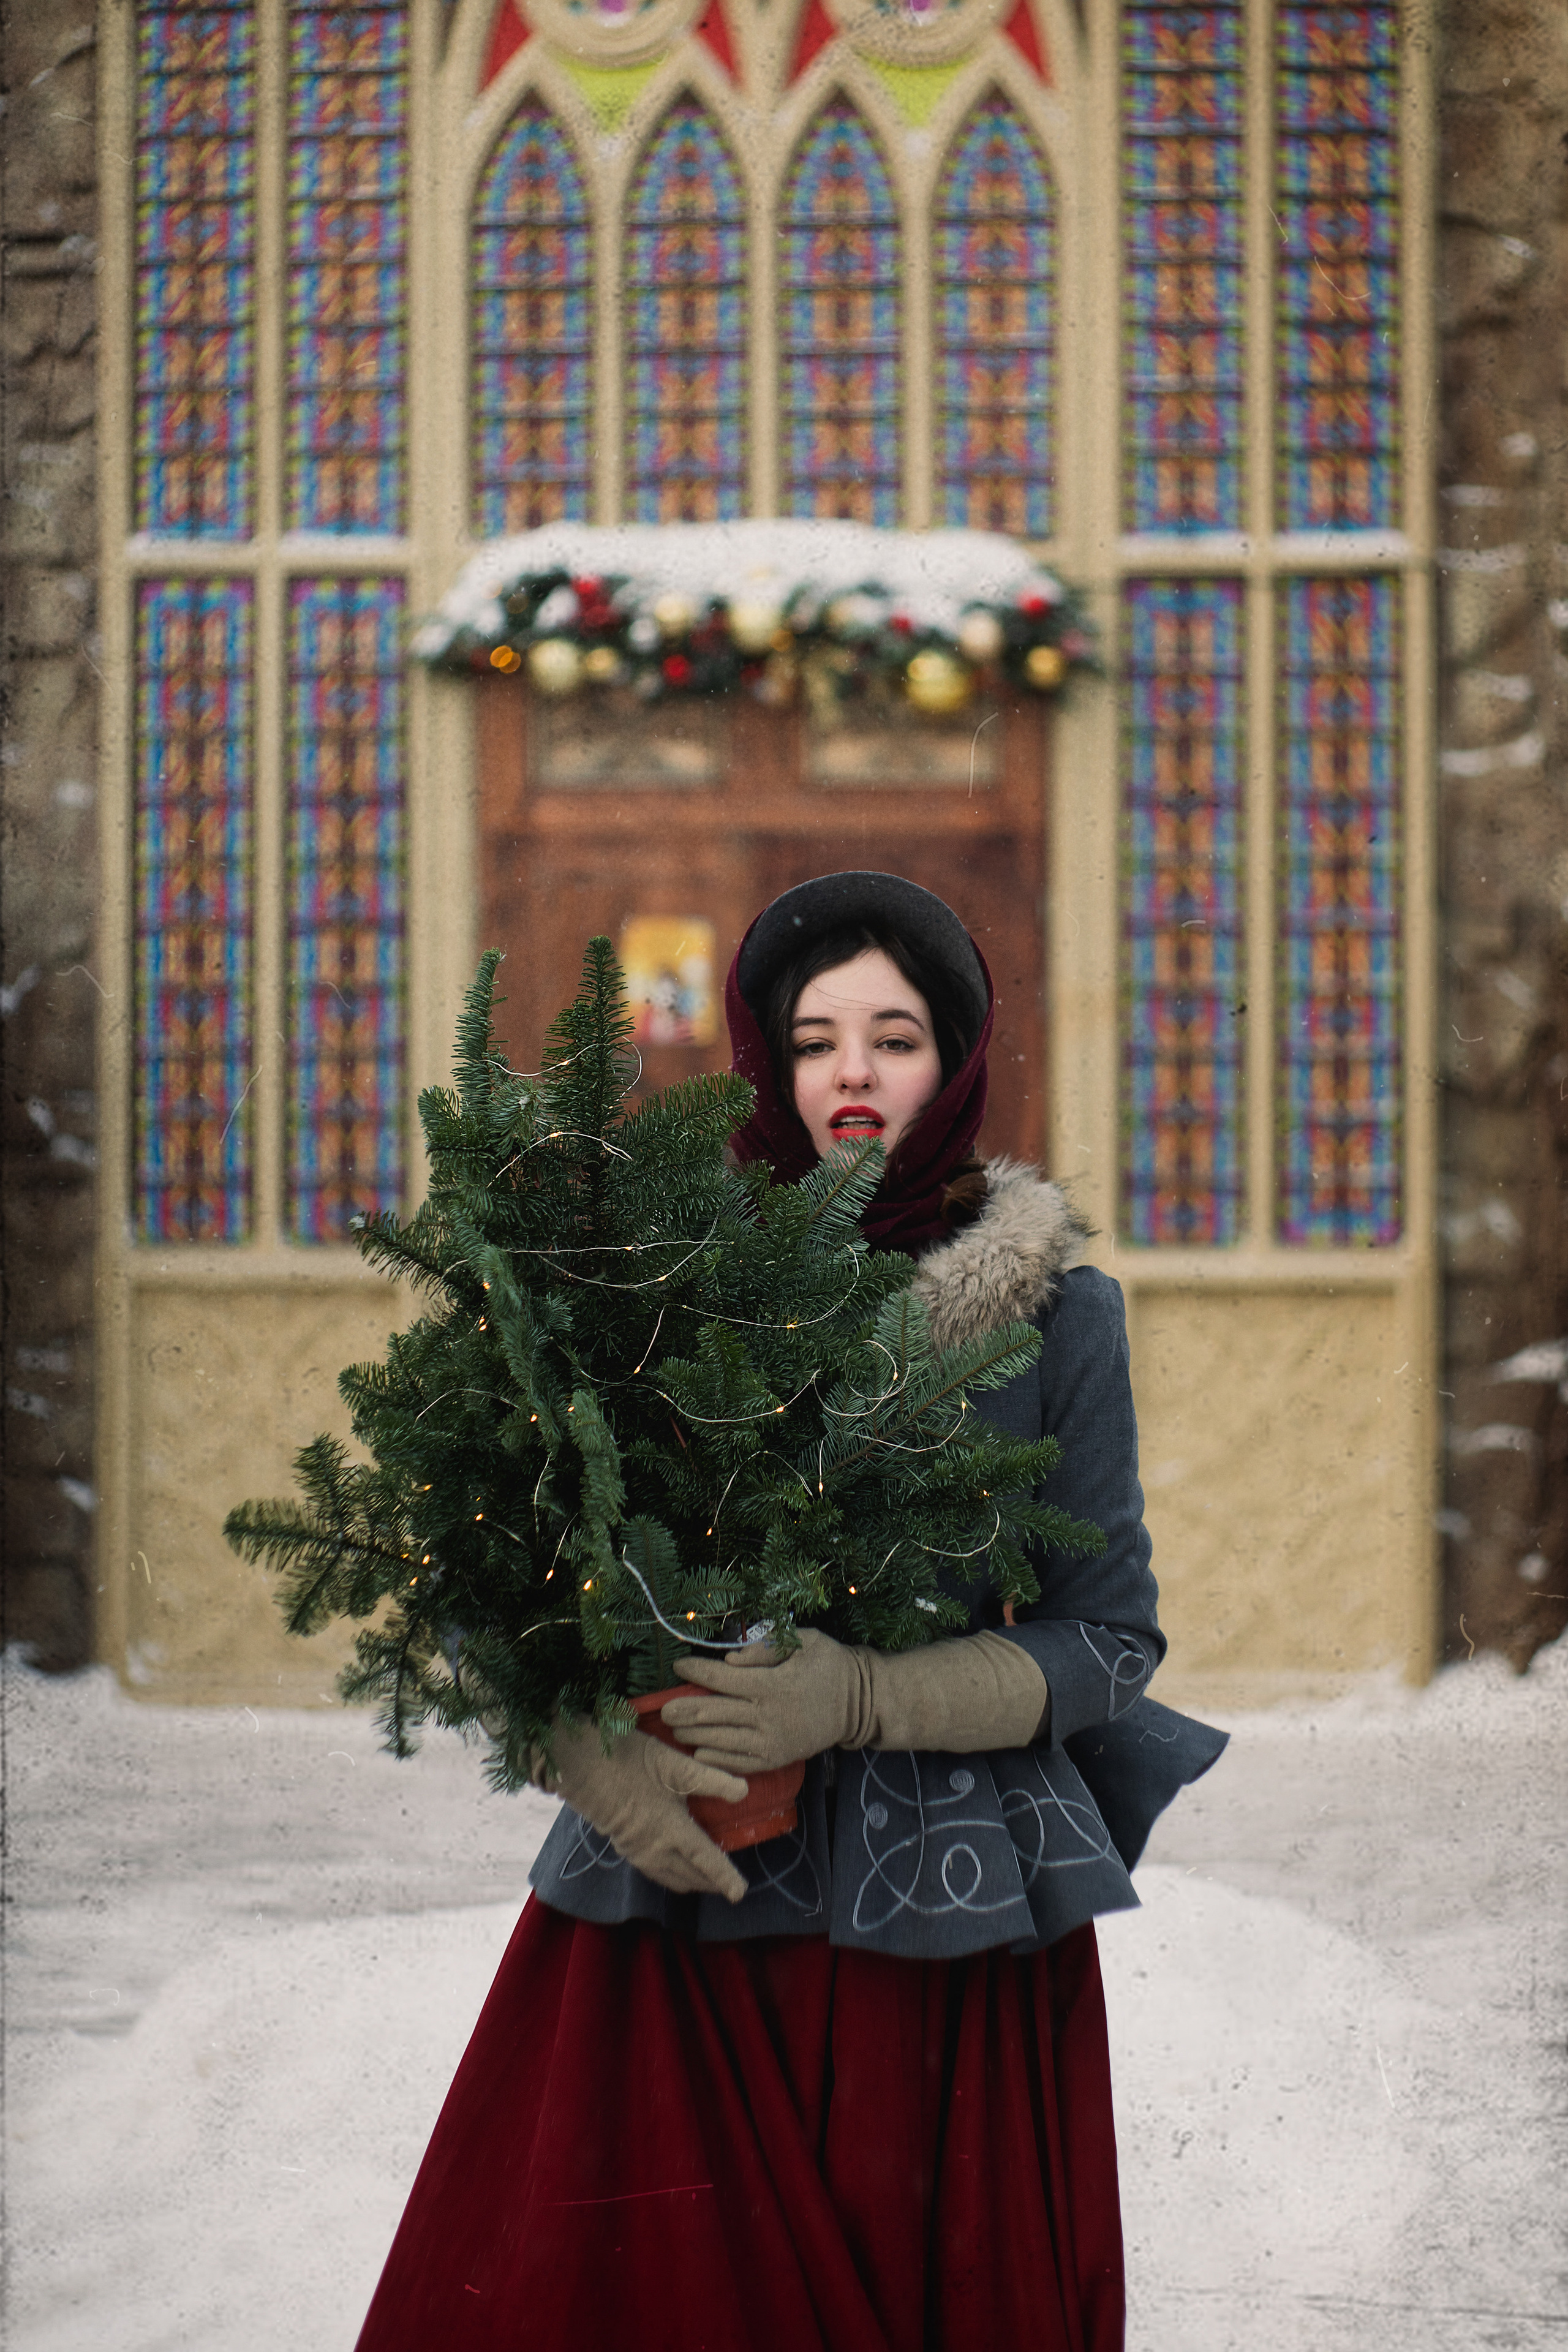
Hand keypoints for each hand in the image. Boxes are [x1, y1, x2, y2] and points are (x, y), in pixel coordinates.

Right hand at [545, 1716, 748, 1902]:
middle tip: (731, 1884)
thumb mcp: (674, 1764)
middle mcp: (655, 1848)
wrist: (582, 1766)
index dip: (725, 1877)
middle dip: (712, 1883)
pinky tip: (678, 1867)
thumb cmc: (630, 1760)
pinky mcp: (625, 1850)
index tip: (740, 1893)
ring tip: (709, 1879)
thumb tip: (744, 1790)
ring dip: (693, 1882)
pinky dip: (673, 1877)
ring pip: (672, 1879)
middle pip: (690, 1877)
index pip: (705, 1860)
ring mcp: (638, 1853)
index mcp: (671, 1828)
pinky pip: (656, 1874)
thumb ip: (710, 1779)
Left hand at [663, 1628, 872, 1772]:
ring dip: (693, 1736)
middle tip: (663, 1707)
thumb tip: (729, 1659)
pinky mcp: (776, 1758)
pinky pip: (739, 1763)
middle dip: (683, 1709)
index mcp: (771, 1684)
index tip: (679, 1666)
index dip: (695, 1672)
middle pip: (712, 1714)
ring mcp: (770, 1742)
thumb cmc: (831, 1665)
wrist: (860, 1703)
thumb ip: (765, 1648)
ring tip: (674, 1728)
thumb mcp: (804, 1641)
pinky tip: (699, 1753)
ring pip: (720, 1741)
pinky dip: (715, 1759)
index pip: (721, 1678)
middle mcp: (766, 1716)